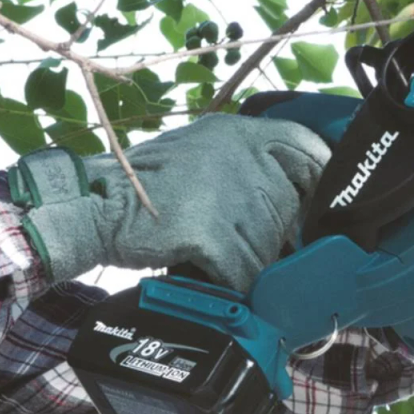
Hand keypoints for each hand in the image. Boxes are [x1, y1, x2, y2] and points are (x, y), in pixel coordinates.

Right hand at [22, 114, 330, 291]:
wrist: (95, 205)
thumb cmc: (147, 184)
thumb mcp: (200, 149)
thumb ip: (244, 161)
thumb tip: (291, 197)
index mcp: (236, 131)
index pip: (301, 143)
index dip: (318, 173)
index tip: (318, 200)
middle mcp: (237, 155)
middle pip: (287, 206)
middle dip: (273, 234)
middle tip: (244, 244)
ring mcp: (225, 191)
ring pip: (267, 244)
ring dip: (250, 262)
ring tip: (221, 260)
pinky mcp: (208, 229)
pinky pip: (244, 270)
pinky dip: (235, 283)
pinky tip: (217, 277)